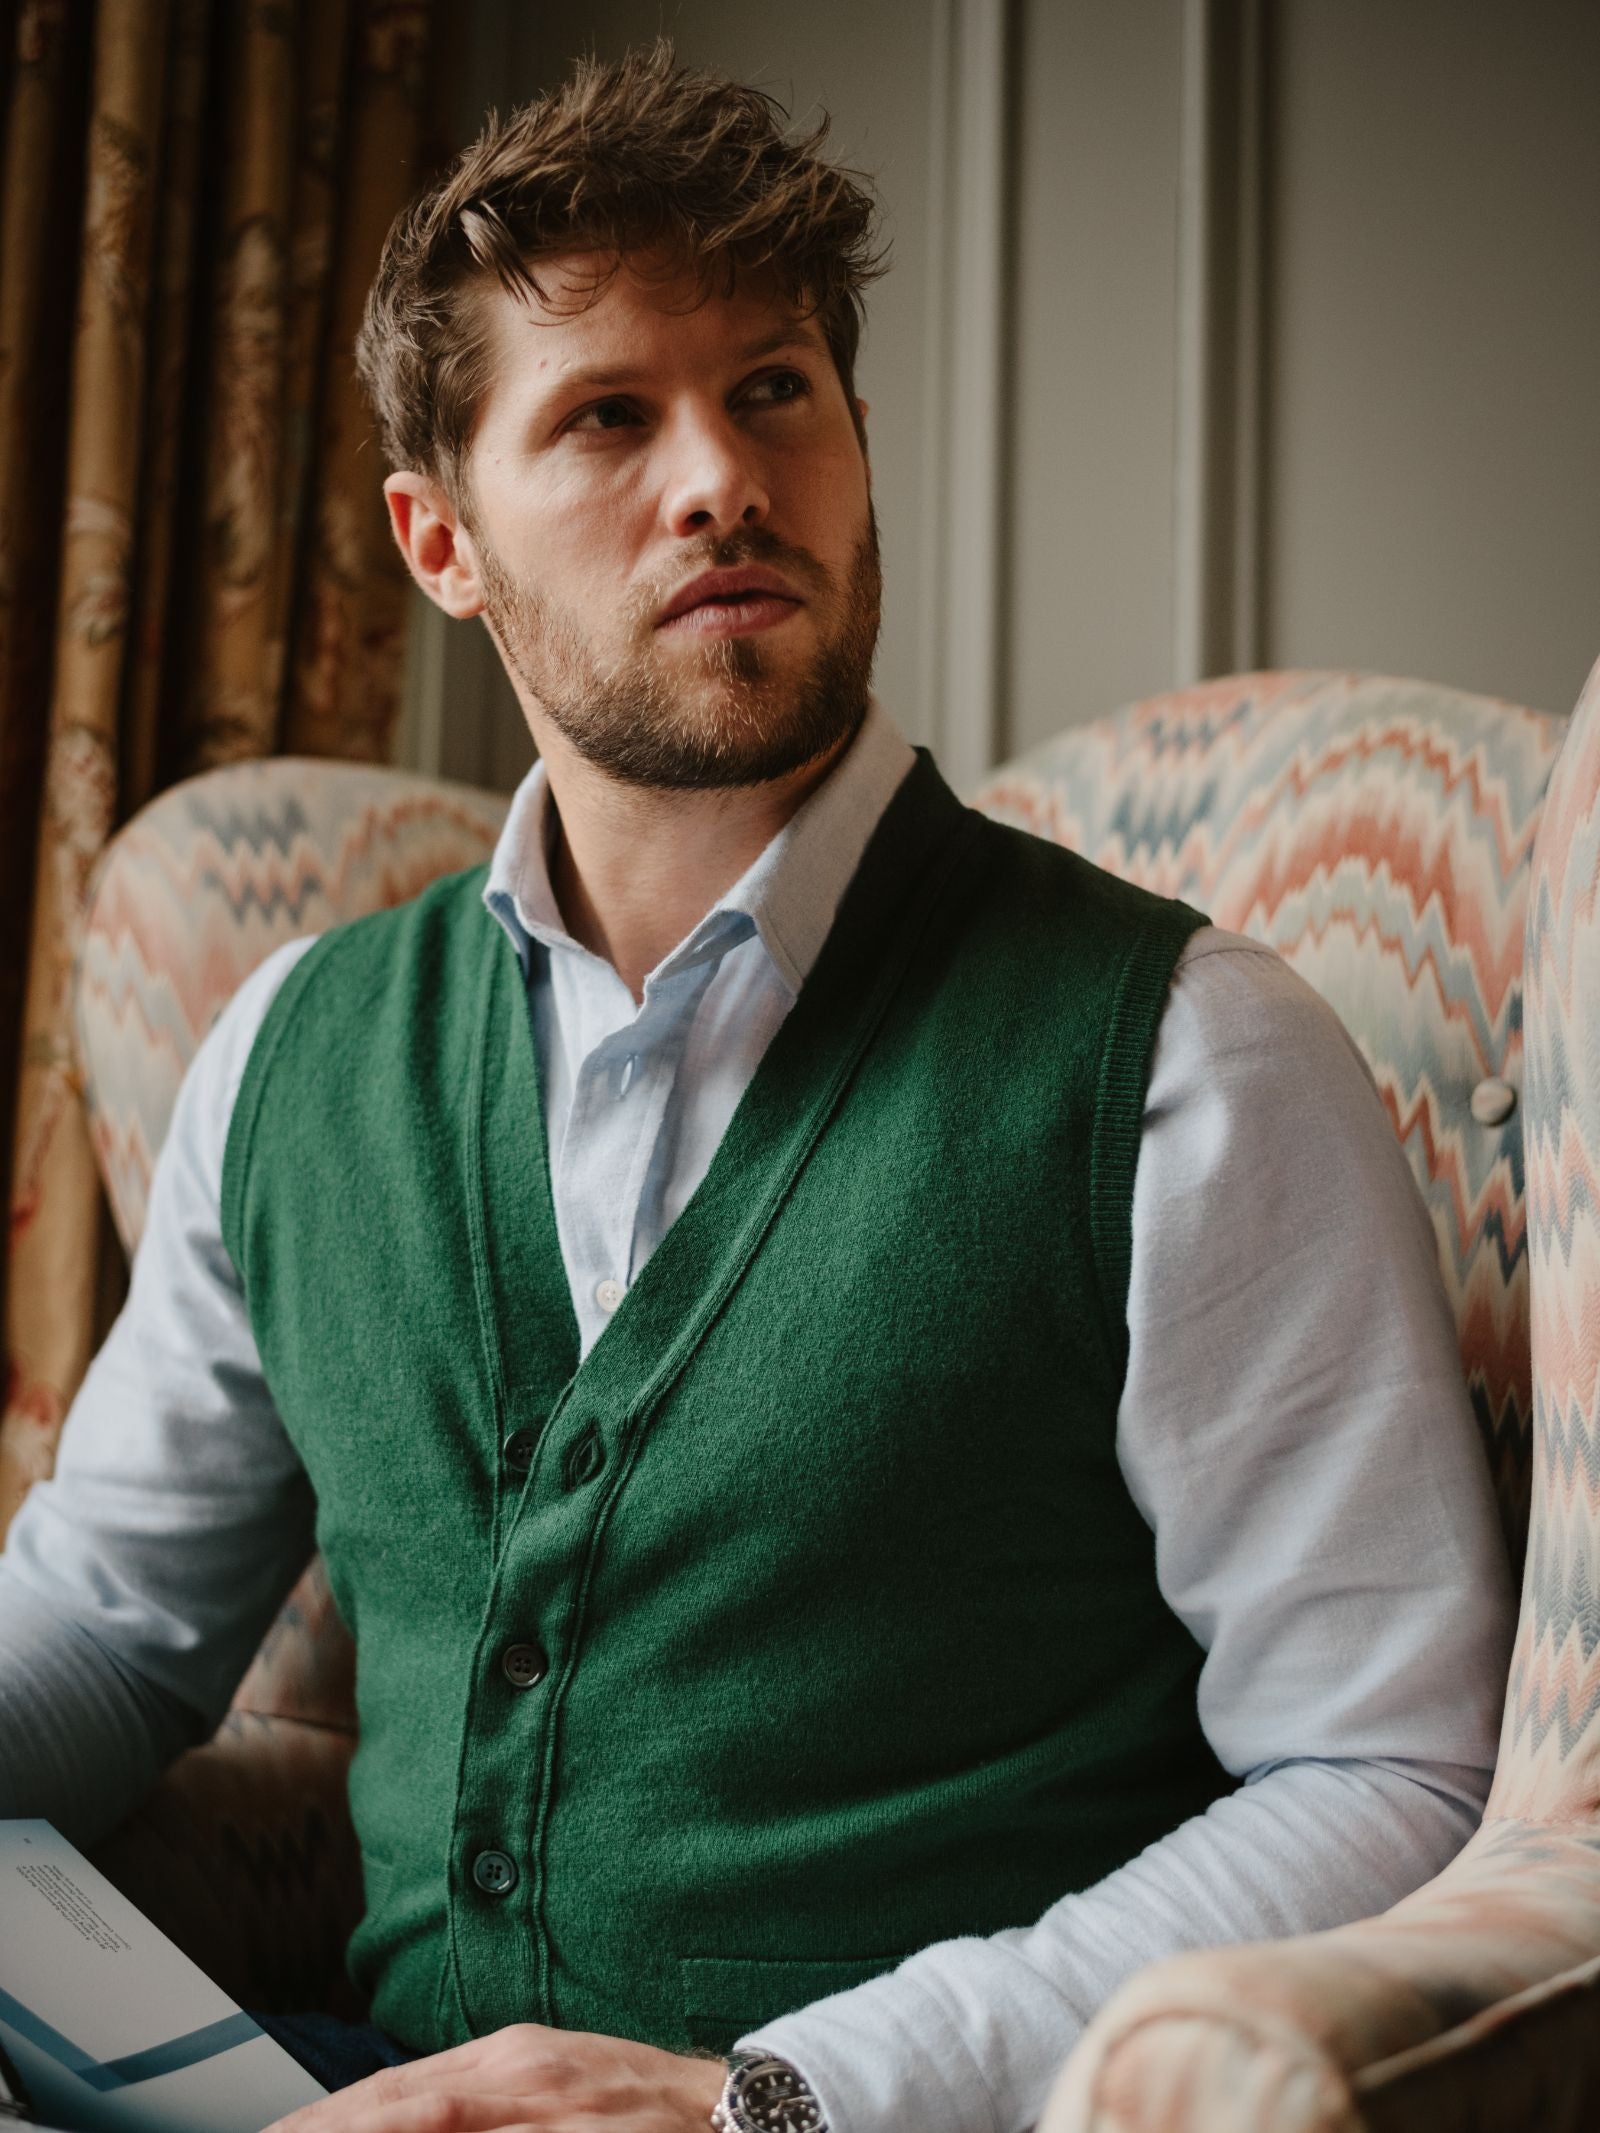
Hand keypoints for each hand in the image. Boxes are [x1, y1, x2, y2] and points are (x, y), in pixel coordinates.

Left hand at [263, 2023, 726, 2131]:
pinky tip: (405, 2132)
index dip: (323, 2120)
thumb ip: (477, 2100)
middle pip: (397, 2106)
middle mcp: (520, 2077)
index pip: (391, 2092)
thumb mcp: (550, 2081)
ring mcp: (549, 2113)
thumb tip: (398, 2114)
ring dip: (365, 2131)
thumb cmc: (635, 2102)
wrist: (732, 2107)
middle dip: (326, 2130)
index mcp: (508, 2058)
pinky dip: (433, 2132)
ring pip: (430, 2118)